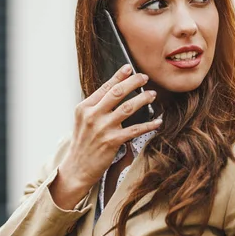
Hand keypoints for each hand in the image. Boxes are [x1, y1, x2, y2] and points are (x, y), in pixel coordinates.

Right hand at [51, 64, 161, 206]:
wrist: (76, 168)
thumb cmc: (83, 143)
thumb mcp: (83, 121)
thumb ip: (96, 107)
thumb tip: (116, 92)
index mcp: (85, 107)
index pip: (105, 87)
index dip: (119, 76)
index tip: (130, 68)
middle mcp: (93, 115)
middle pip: (117, 93)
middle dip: (133, 82)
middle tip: (145, 77)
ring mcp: (103, 128)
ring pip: (128, 108)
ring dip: (143, 99)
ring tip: (152, 94)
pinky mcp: (112, 141)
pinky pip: (135, 130)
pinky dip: (149, 125)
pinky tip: (157, 122)